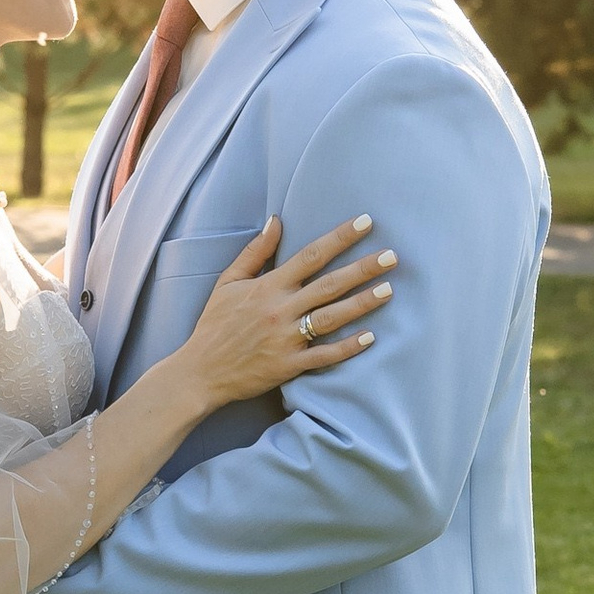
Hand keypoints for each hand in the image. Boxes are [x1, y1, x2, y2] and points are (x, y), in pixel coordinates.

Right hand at [185, 212, 394, 406]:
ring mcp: (286, 338)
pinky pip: (324, 356)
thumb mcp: (228, 283)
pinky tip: (370, 337)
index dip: (339, 238)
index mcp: (268, 287)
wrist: (200, 372)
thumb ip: (255, 253)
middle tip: (392, 256)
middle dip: (363, 268)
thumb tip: (276, 221)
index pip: (310, 255)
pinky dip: (347, 347)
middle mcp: (280, 309)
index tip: (365, 223)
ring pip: (331, 317)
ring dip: (362, 303)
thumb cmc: (214, 325)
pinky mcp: (289, 365)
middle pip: (329, 284)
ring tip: (388, 290)